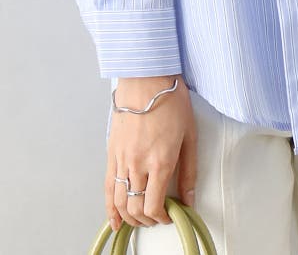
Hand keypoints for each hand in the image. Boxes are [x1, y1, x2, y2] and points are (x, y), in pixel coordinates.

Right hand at [105, 76, 197, 231]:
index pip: (154, 206)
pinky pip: (107, 187)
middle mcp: (138, 165)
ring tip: (140, 220)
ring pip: (120, 201)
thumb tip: (189, 198)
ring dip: (130, 217)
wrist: (147, 78)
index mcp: (160, 162)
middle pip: (136, 208)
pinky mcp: (111, 153)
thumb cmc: (171, 101)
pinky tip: (115, 219)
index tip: (169, 216)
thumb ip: (189, 171)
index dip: (161, 218)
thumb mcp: (190, 135)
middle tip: (157, 218)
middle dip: (147, 220)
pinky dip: (110, 208)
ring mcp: (122, 159)